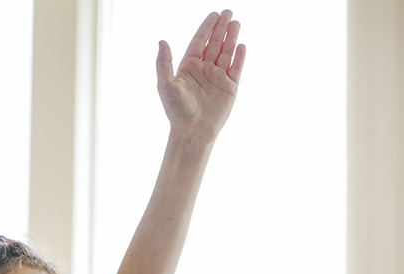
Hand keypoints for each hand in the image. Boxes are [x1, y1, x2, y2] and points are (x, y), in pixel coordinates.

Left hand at [156, 9, 245, 143]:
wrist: (192, 131)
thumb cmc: (176, 110)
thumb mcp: (165, 84)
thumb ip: (164, 62)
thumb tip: (161, 41)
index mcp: (189, 67)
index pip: (199, 42)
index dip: (207, 27)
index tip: (214, 14)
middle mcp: (204, 70)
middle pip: (214, 43)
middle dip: (221, 28)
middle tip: (228, 12)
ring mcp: (218, 78)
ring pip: (226, 53)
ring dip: (231, 38)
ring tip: (237, 22)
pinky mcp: (230, 88)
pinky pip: (236, 68)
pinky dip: (240, 57)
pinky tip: (242, 45)